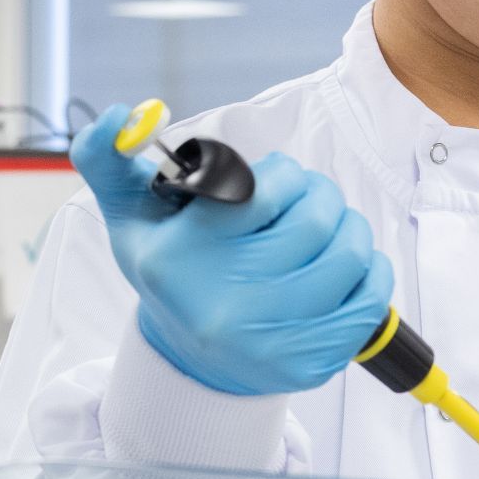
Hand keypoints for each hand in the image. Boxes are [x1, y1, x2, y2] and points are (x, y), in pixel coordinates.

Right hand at [71, 107, 393, 397]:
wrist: (191, 360)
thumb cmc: (173, 272)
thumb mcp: (131, 217)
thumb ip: (107, 159)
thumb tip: (121, 115)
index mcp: (178, 262)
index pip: (263, 189)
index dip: (282, 176)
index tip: (275, 181)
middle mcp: (223, 305)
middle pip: (316, 219)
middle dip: (320, 195)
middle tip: (308, 197)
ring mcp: (269, 341)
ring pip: (350, 253)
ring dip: (349, 227)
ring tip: (327, 228)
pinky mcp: (310, 363)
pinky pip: (370, 298)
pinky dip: (368, 270)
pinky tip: (343, 267)